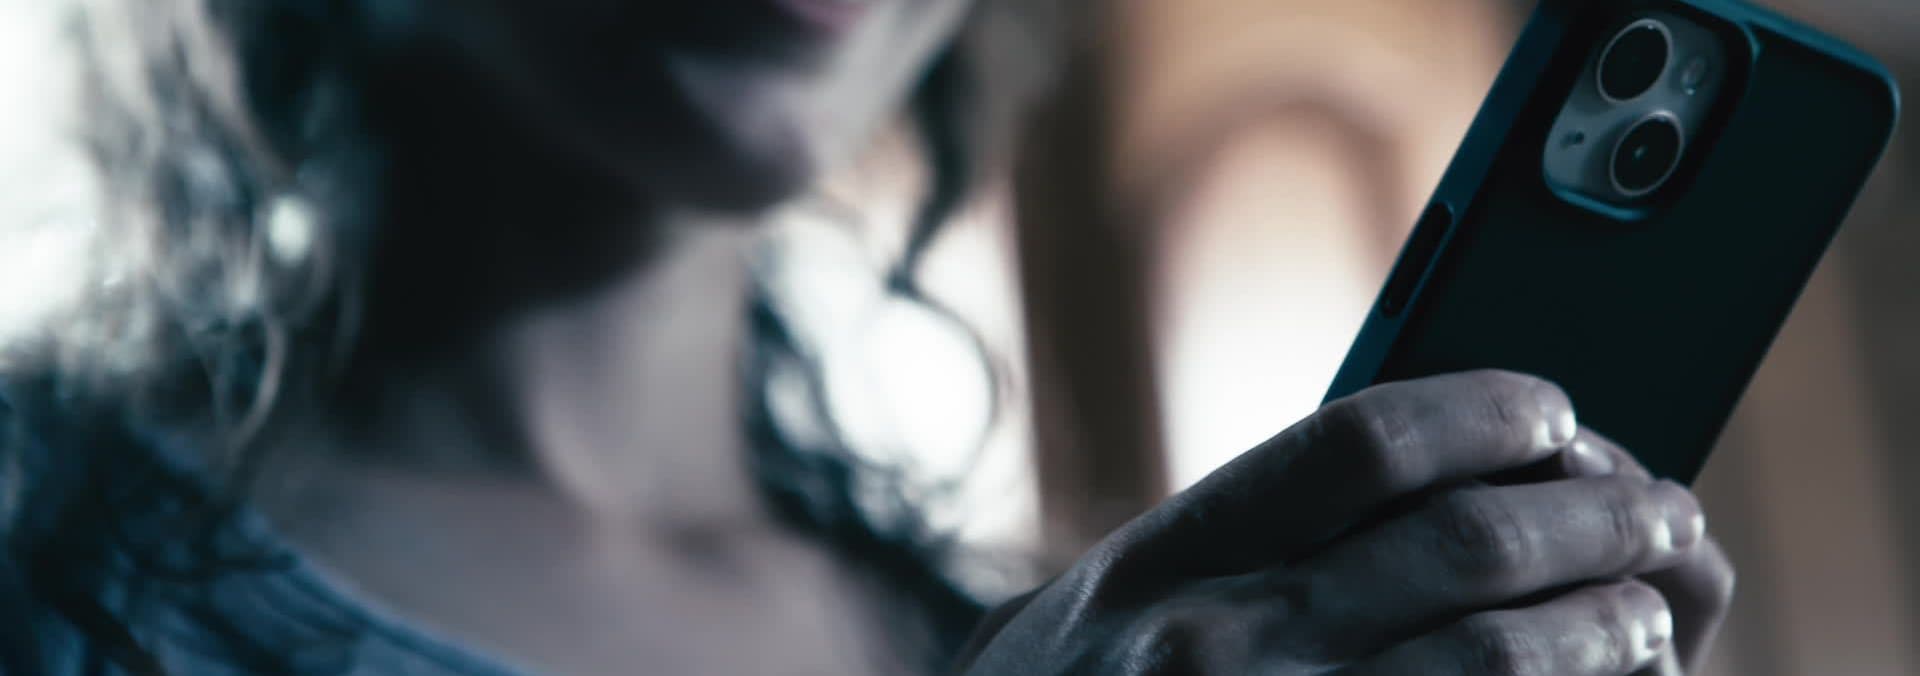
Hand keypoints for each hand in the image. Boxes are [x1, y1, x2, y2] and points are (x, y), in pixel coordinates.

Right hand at [958, 370, 1733, 674]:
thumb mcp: (1112, 605)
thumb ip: (1239, 538)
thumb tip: (1443, 471)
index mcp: (1160, 567)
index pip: (1358, 445)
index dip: (1484, 411)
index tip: (1551, 409)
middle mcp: (1215, 649)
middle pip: (1463, 544)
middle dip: (1594, 513)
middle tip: (1655, 507)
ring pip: (1499, 659)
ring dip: (1611, 620)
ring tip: (1647, 604)